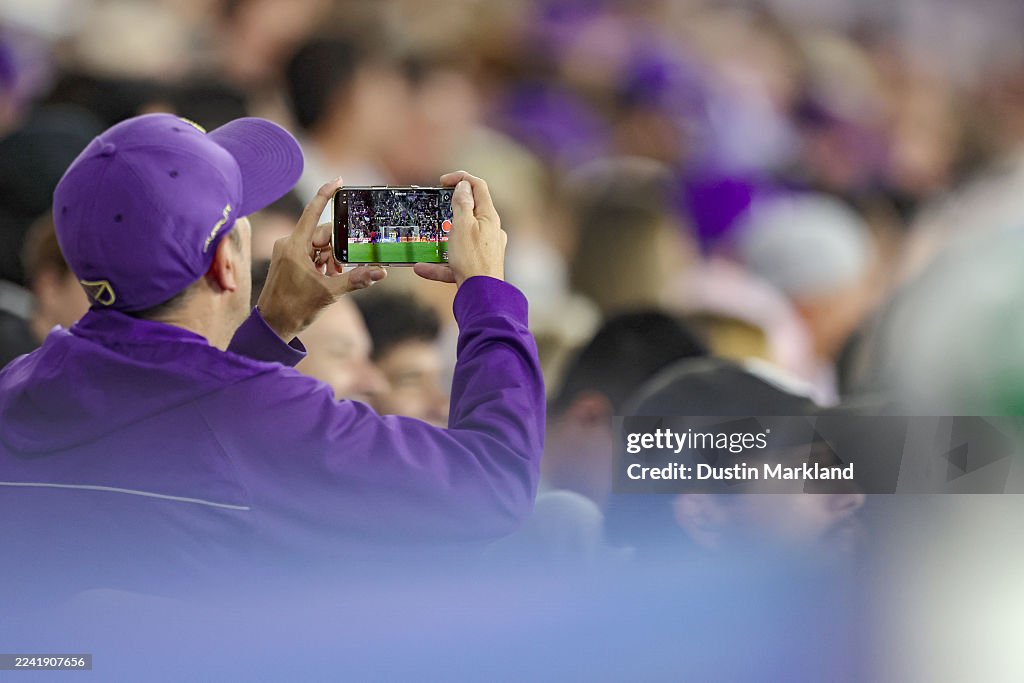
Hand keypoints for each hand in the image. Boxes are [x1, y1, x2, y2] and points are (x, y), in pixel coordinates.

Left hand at [257, 177, 385, 339]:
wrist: (272, 326)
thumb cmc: (294, 309)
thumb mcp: (329, 294)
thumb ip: (355, 280)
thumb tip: (380, 272)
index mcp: (295, 246)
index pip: (313, 212)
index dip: (326, 194)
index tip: (339, 181)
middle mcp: (289, 244)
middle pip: (322, 234)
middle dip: (338, 248)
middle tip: (344, 267)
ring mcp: (288, 252)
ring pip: (318, 245)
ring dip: (331, 259)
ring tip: (333, 278)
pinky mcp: (288, 261)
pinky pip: (311, 254)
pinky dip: (323, 263)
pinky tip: (327, 278)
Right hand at [413, 170, 506, 286]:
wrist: (482, 296)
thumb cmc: (472, 259)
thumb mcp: (462, 225)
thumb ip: (462, 203)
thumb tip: (464, 186)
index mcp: (489, 217)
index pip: (478, 187)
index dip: (461, 178)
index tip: (442, 181)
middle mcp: (490, 231)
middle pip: (471, 211)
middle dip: (452, 207)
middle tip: (436, 206)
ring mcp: (485, 250)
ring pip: (461, 238)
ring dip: (443, 238)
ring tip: (429, 239)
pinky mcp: (477, 267)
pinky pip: (456, 262)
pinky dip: (439, 263)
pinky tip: (421, 268)